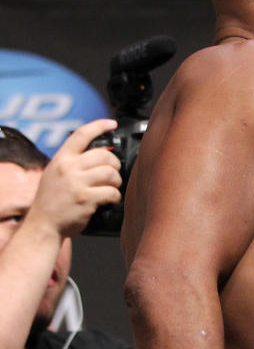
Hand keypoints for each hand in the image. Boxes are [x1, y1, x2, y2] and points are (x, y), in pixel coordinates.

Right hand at [28, 119, 121, 237]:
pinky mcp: (86, 199)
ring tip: (111, 188)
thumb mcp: (55, 173)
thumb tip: (100, 154)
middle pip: (105, 155)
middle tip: (113, 174)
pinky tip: (109, 201)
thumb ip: (72, 162)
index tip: (112, 124)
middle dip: (115, 164)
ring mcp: (76, 183)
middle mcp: (68, 168)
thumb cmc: (52, 200)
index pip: (81, 135)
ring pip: (111, 173)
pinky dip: (115, 197)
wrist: (43, 225)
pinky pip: (112, 192)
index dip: (99, 126)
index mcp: (61, 159)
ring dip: (116, 181)